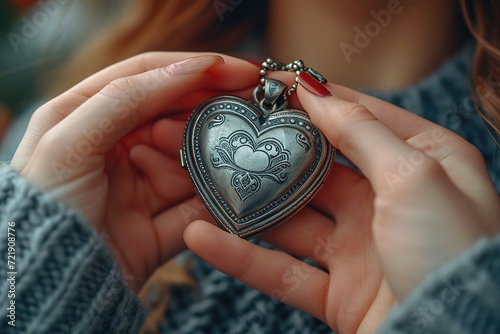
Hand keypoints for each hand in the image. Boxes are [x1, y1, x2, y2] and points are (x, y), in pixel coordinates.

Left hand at [11, 53, 258, 289]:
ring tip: (165, 180)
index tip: (243, 70)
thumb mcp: (69, 139)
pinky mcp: (162, 223)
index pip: (150, 77)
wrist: (50, 287)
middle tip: (237, 117)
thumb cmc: (44, 208)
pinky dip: (210, 202)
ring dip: (193, 166)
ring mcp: (143, 185)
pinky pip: (199, 205)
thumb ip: (126, 97)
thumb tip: (190, 66)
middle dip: (204, 118)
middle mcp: (119, 146)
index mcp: (89, 115)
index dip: (197, 68)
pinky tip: (215, 199)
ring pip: (192, 162)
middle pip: (178, 117)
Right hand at [183, 75, 499, 332]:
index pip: (359, 118)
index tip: (269, 84)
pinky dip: (242, 257)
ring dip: (247, 206)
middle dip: (272, 152)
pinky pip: (283, 272)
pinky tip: (204, 237)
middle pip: (316, 169)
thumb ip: (361, 131)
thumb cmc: (457, 253)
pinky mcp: (340, 293)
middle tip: (229, 131)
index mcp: (422, 164)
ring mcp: (362, 248)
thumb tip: (318, 93)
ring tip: (204, 182)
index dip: (315, 99)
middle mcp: (389, 202)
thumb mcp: (414, 174)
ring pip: (291, 221)